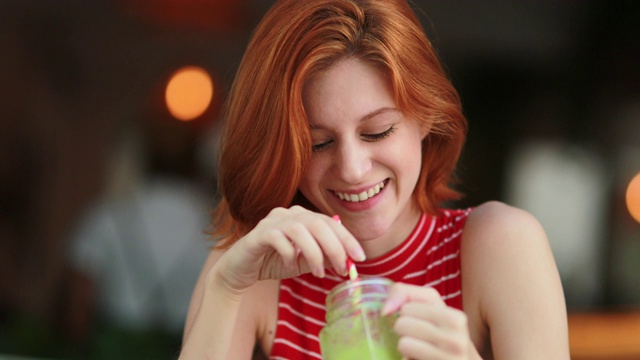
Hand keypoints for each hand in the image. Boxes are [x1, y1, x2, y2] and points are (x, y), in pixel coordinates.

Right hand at [212, 205, 364, 293]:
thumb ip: (322, 258)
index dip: (347, 239)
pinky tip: (291, 265)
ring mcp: (272, 221)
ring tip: (319, 273)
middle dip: (335, 247)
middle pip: (318, 223)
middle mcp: (288, 213)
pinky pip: (278, 239)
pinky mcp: (258, 234)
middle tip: (342, 268)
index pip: (330, 222)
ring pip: (300, 230)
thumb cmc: (273, 262)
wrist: (240, 270)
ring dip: (314, 253)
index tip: (360, 258)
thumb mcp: (303, 262)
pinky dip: (290, 253)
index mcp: (301, 216)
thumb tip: (347, 261)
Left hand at [382, 283, 477, 359]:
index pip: (407, 308)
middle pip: (402, 324)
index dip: (406, 313)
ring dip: (405, 346)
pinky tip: (421, 359)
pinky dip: (408, 359)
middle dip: (404, 330)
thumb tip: (385, 310)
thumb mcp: (432, 305)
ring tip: (419, 348)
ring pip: (403, 344)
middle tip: (417, 335)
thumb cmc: (442, 330)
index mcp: (455, 319)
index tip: (419, 320)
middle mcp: (456, 341)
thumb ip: (404, 293)